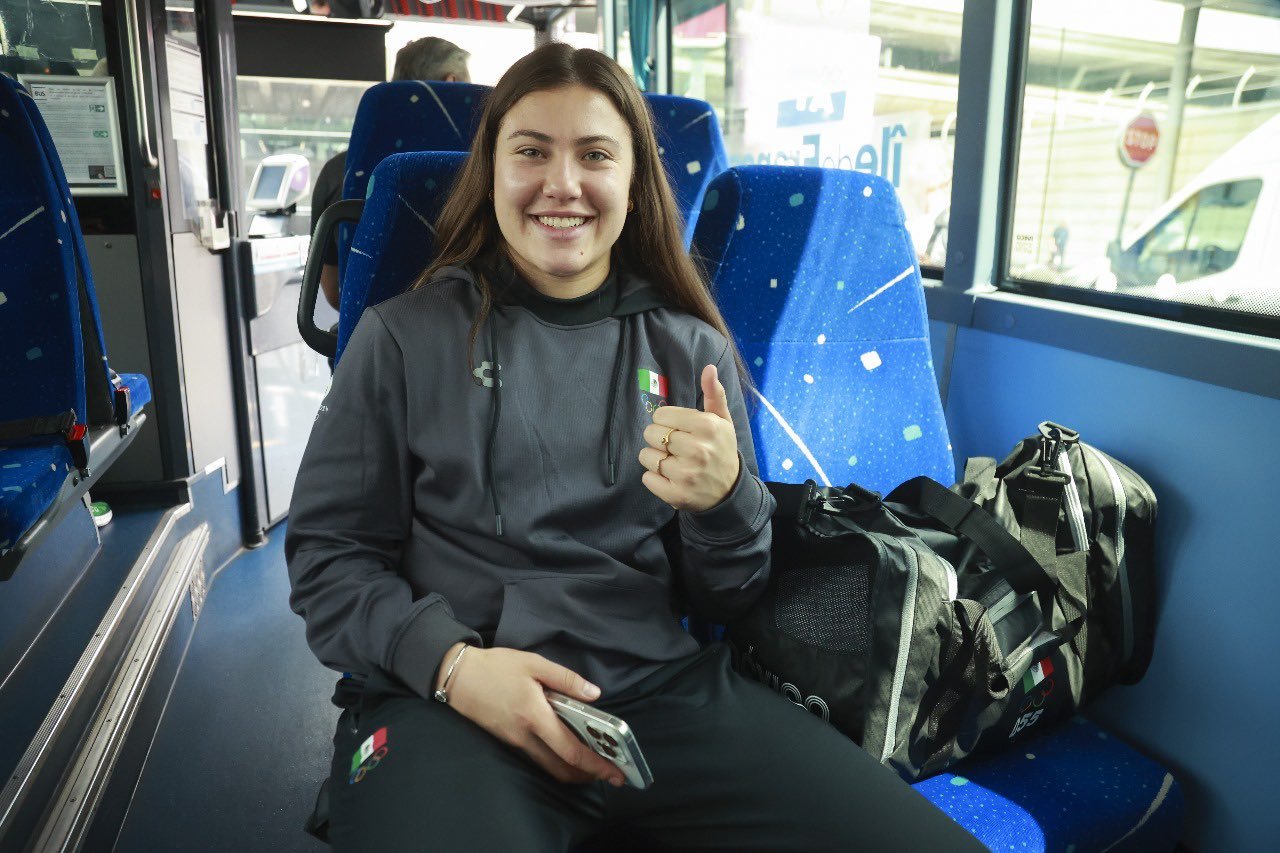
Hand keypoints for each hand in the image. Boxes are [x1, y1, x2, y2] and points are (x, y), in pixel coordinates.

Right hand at [438, 643, 625, 786]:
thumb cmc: (495, 667)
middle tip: (610, 773)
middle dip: (588, 775)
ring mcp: (514, 742)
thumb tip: (594, 693)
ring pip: (548, 766)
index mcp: (534, 716)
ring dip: (572, 770)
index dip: (595, 765)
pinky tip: (566, 751)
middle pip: (561, 768)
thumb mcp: (533, 663)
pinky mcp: (507, 742)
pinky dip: (556, 761)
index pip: (570, 750)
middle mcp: (524, 736)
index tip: (615, 773)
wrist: (456, 677)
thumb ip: (565, 679)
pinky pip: (536, 759)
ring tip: (593, 763)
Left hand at [638, 364, 739, 511]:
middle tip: (675, 447)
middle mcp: (696, 449)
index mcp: (707, 426)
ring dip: (655, 459)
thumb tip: (709, 368)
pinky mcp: (676, 494)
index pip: (661, 415)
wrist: (729, 491)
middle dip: (659, 439)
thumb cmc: (721, 450)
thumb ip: (714, 394)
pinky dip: (653, 478)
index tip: (678, 430)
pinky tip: (669, 477)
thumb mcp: (722, 421)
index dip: (666, 422)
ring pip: (646, 456)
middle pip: (651, 434)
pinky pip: (646, 478)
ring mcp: (685, 474)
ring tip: (673, 463)